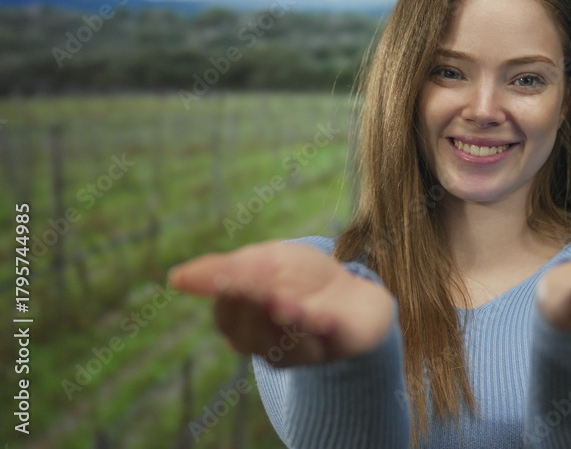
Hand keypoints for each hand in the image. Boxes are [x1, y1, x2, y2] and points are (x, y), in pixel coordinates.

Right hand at [168, 241, 394, 366]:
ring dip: (284, 322)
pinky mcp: (341, 344)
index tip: (225, 279)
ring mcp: (307, 350)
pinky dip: (321, 329)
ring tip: (280, 302)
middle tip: (248, 286)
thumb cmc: (301, 279)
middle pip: (253, 336)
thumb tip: (175, 278)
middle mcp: (272, 345)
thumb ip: (223, 270)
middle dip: (252, 309)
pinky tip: (318, 315)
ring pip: (289, 345)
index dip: (226, 300)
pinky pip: (329, 343)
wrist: (354, 294)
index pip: (227, 319)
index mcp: (247, 325)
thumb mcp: (262, 263)